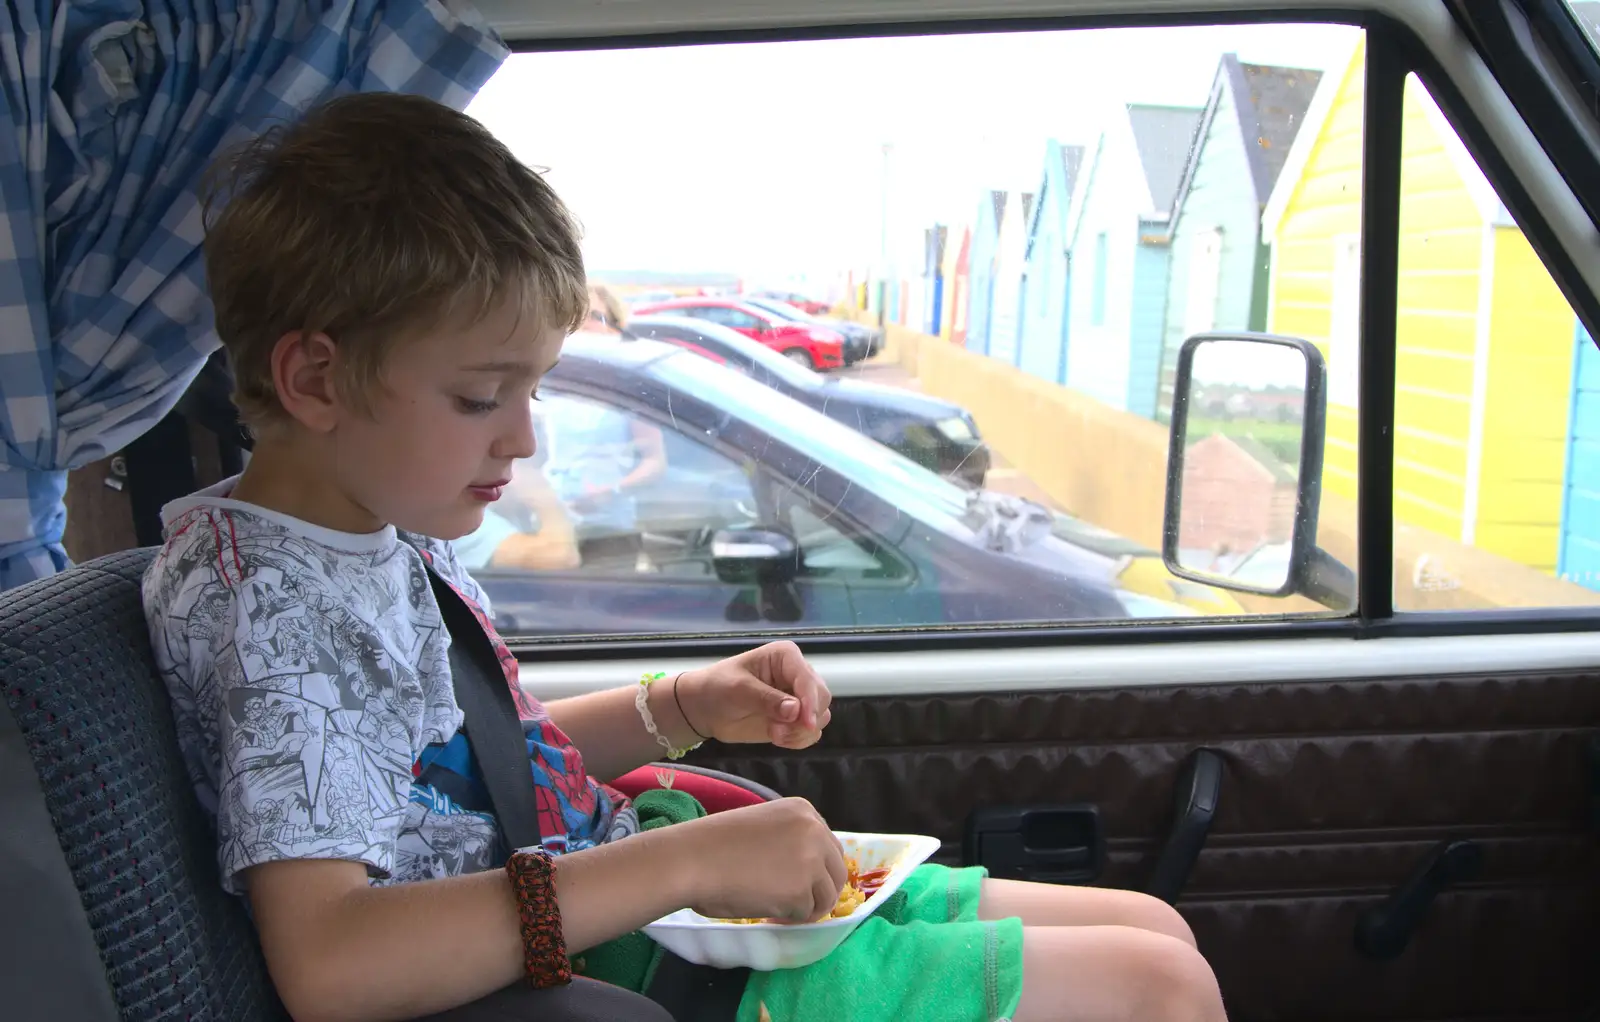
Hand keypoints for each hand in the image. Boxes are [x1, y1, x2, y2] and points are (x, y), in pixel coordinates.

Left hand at [671, 640, 831, 748]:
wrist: (704, 709)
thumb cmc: (718, 688)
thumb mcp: (738, 690)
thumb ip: (767, 699)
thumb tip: (796, 711)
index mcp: (786, 657)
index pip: (808, 679)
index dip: (810, 701)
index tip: (806, 723)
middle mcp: (798, 674)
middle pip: (822, 698)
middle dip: (804, 719)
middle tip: (777, 732)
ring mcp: (798, 697)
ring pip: (820, 717)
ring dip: (800, 731)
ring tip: (775, 735)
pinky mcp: (794, 718)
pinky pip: (811, 732)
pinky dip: (799, 740)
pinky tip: (779, 739)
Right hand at [675, 798, 846, 923]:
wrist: (692, 859)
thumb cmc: (714, 844)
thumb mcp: (762, 826)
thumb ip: (789, 840)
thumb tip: (804, 870)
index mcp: (803, 811)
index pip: (829, 846)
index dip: (816, 870)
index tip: (797, 882)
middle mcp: (814, 832)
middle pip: (836, 872)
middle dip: (818, 891)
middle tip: (794, 905)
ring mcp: (810, 862)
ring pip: (826, 896)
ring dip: (805, 908)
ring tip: (776, 910)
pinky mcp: (800, 892)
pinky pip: (806, 913)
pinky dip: (790, 918)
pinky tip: (767, 912)